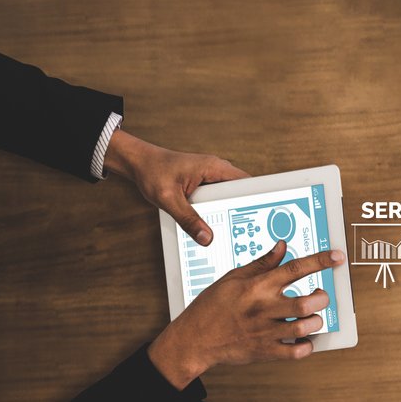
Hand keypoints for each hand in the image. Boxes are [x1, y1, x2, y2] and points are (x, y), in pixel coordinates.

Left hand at [105, 130, 245, 245]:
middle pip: (241, 193)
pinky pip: (218, 199)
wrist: (137, 162)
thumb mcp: (168, 199)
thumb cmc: (152, 172)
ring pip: (230, 197)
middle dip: (242, 210)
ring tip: (227, 229)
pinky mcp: (204, 183)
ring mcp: (211, 177)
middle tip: (242, 230)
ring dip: (227, 211)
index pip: (248, 183)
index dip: (258, 199)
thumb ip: (187, 219)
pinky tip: (210, 223)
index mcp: (215, 168)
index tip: (263, 215)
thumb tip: (206, 239)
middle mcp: (217, 170)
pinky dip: (216, 210)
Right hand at [147, 241, 344, 386]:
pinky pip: (295, 353)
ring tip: (312, 318)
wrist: (194, 339)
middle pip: (305, 303)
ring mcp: (265, 332)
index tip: (337, 257)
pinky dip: (306, 347)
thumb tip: (282, 247)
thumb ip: (262, 263)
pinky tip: (304, 340)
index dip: (320, 261)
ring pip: (304, 327)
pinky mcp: (265, 351)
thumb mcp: (233, 278)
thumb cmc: (212, 307)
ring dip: (315, 322)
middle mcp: (264, 308)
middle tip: (320, 296)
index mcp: (257, 287)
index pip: (294, 269)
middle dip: (321, 299)